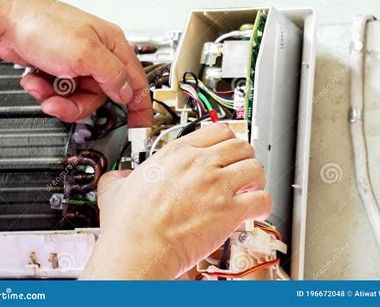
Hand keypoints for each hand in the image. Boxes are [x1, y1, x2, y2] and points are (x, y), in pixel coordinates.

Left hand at [0, 0, 151, 125]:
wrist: (3, 20)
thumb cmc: (42, 24)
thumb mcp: (86, 53)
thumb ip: (112, 76)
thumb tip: (126, 93)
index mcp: (113, 46)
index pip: (136, 83)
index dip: (140, 107)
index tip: (139, 126)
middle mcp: (99, 56)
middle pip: (101, 97)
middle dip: (79, 104)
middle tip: (62, 102)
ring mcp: (78, 64)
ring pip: (80, 99)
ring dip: (59, 99)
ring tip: (44, 88)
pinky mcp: (60, 70)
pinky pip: (62, 94)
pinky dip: (46, 92)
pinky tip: (37, 80)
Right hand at [81, 124, 272, 279]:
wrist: (138, 248)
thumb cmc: (129, 224)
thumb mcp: (116, 187)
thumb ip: (121, 176)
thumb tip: (119, 177)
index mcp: (177, 154)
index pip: (217, 130)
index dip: (226, 140)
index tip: (227, 149)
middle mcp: (200, 164)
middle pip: (240, 146)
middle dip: (243, 158)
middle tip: (239, 169)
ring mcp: (217, 185)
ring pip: (255, 167)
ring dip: (256, 178)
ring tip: (251, 188)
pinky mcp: (229, 210)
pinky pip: (262, 199)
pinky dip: (264, 204)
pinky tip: (256, 210)